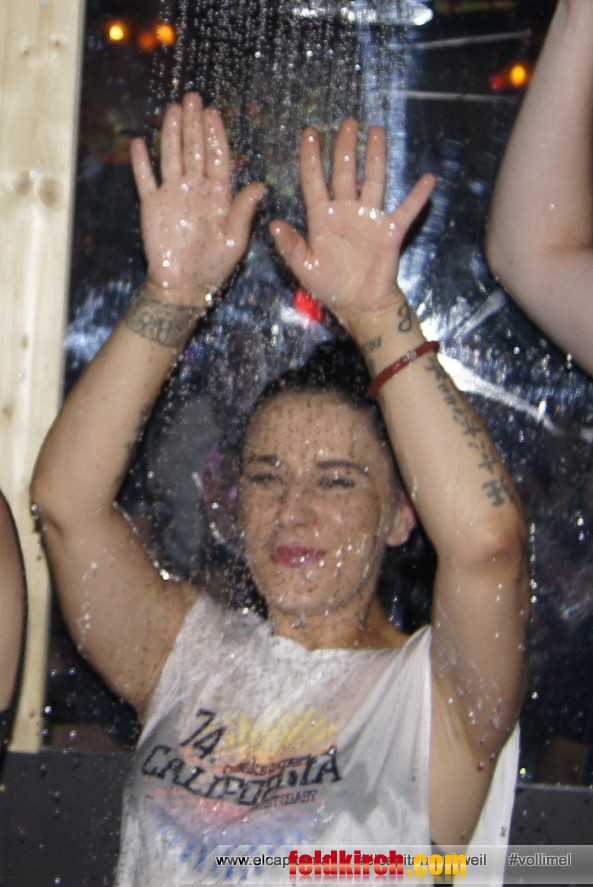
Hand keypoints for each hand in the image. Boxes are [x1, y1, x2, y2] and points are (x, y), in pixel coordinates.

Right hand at [131, 93, 265, 306]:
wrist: (184, 286)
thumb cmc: (214, 266)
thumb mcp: (235, 239)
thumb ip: (244, 211)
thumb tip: (262, 185)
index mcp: (218, 196)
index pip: (217, 159)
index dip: (216, 136)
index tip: (215, 113)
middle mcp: (196, 190)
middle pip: (194, 150)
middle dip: (194, 124)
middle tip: (193, 98)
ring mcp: (173, 195)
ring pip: (172, 157)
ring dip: (172, 134)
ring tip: (172, 110)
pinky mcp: (152, 206)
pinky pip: (146, 179)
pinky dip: (142, 162)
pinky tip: (141, 142)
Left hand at [270, 119, 434, 324]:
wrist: (359, 306)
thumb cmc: (330, 286)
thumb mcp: (304, 267)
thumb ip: (290, 246)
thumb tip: (274, 223)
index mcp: (322, 218)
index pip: (314, 181)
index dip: (311, 158)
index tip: (309, 134)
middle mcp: (346, 211)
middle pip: (344, 172)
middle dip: (344, 147)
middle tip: (346, 122)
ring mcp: (369, 218)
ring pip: (373, 180)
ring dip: (375, 156)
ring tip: (376, 131)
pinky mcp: (390, 231)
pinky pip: (406, 210)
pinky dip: (417, 196)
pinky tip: (428, 178)